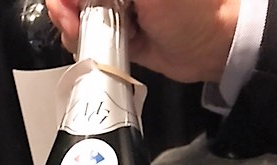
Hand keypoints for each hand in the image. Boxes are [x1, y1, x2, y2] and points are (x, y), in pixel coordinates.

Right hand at [46, 0, 239, 82]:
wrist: (210, 48)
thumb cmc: (192, 11)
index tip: (68, 2)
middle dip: (67, 5)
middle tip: (72, 16)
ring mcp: (118, 9)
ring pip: (78, 14)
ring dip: (72, 24)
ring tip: (80, 31)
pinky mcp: (119, 35)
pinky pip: (89, 37)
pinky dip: (82, 42)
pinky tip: (90, 43)